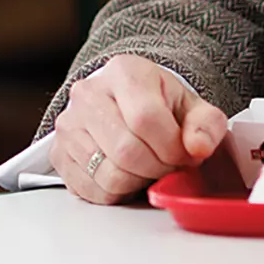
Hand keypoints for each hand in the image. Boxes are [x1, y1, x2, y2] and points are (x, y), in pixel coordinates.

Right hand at [50, 54, 227, 204]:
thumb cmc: (158, 103)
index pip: (146, 118)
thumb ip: (206, 123)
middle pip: (126, 150)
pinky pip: (91, 191)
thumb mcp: (190, 105)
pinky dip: (117, 192)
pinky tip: (129, 175)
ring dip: (139, 182)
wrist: (124, 101)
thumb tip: (199, 147)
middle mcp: (88, 94)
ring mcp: (68, 125)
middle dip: (158, 168)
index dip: (171, 147)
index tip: (186, 155)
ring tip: (151, 168)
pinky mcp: (58, 155)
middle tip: (170, 166)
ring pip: (109, 175)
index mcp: (124, 71)